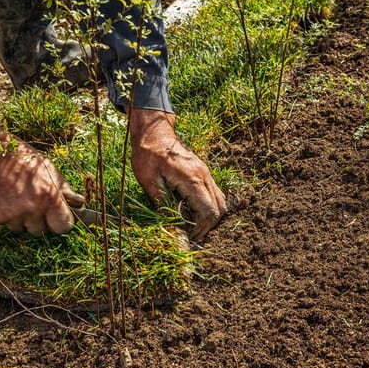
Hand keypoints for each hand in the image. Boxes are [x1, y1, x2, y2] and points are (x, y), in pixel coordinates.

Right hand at [0, 115, 84, 234]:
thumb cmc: (20, 158)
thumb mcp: (48, 168)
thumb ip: (64, 189)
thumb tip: (80, 203)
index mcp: (49, 197)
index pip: (63, 226)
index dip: (61, 222)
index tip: (58, 218)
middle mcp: (32, 209)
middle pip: (42, 231)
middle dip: (40, 221)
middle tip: (33, 203)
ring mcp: (11, 215)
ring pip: (22, 229)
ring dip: (21, 219)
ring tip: (15, 197)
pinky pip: (5, 225)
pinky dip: (5, 215)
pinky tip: (2, 198)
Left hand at [129, 108, 226, 240]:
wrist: (154, 131)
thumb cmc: (148, 153)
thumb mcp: (148, 179)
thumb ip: (161, 202)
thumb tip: (171, 224)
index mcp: (191, 178)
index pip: (207, 210)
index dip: (201, 228)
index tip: (190, 237)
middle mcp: (204, 175)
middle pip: (219, 208)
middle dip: (208, 226)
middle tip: (193, 236)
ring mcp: (206, 172)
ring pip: (220, 200)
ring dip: (211, 216)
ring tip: (194, 226)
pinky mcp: (203, 172)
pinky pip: (214, 193)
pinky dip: (209, 206)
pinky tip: (194, 211)